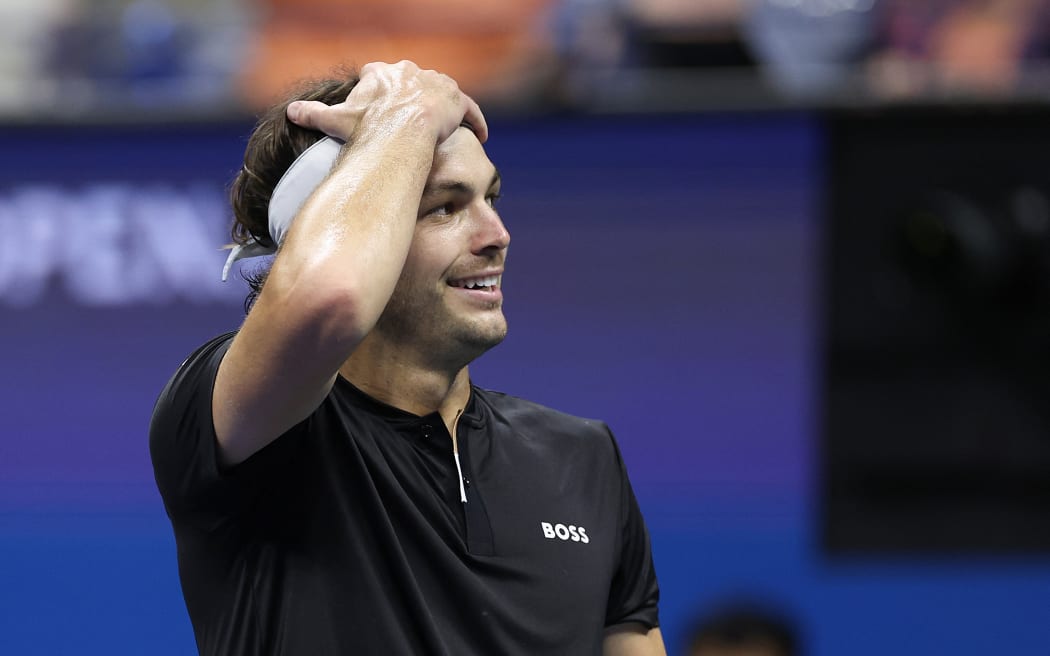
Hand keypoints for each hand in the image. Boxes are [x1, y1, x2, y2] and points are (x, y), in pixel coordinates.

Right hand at [286, 60, 487, 144]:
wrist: (403, 130)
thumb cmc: (369, 126)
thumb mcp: (338, 120)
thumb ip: (314, 114)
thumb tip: (290, 112)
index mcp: (381, 72)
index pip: (378, 75)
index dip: (378, 90)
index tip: (378, 106)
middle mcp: (409, 70)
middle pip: (411, 82)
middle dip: (411, 97)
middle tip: (413, 120)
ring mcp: (434, 82)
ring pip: (440, 93)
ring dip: (443, 107)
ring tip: (445, 126)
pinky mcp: (456, 99)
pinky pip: (468, 109)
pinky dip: (474, 120)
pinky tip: (480, 133)